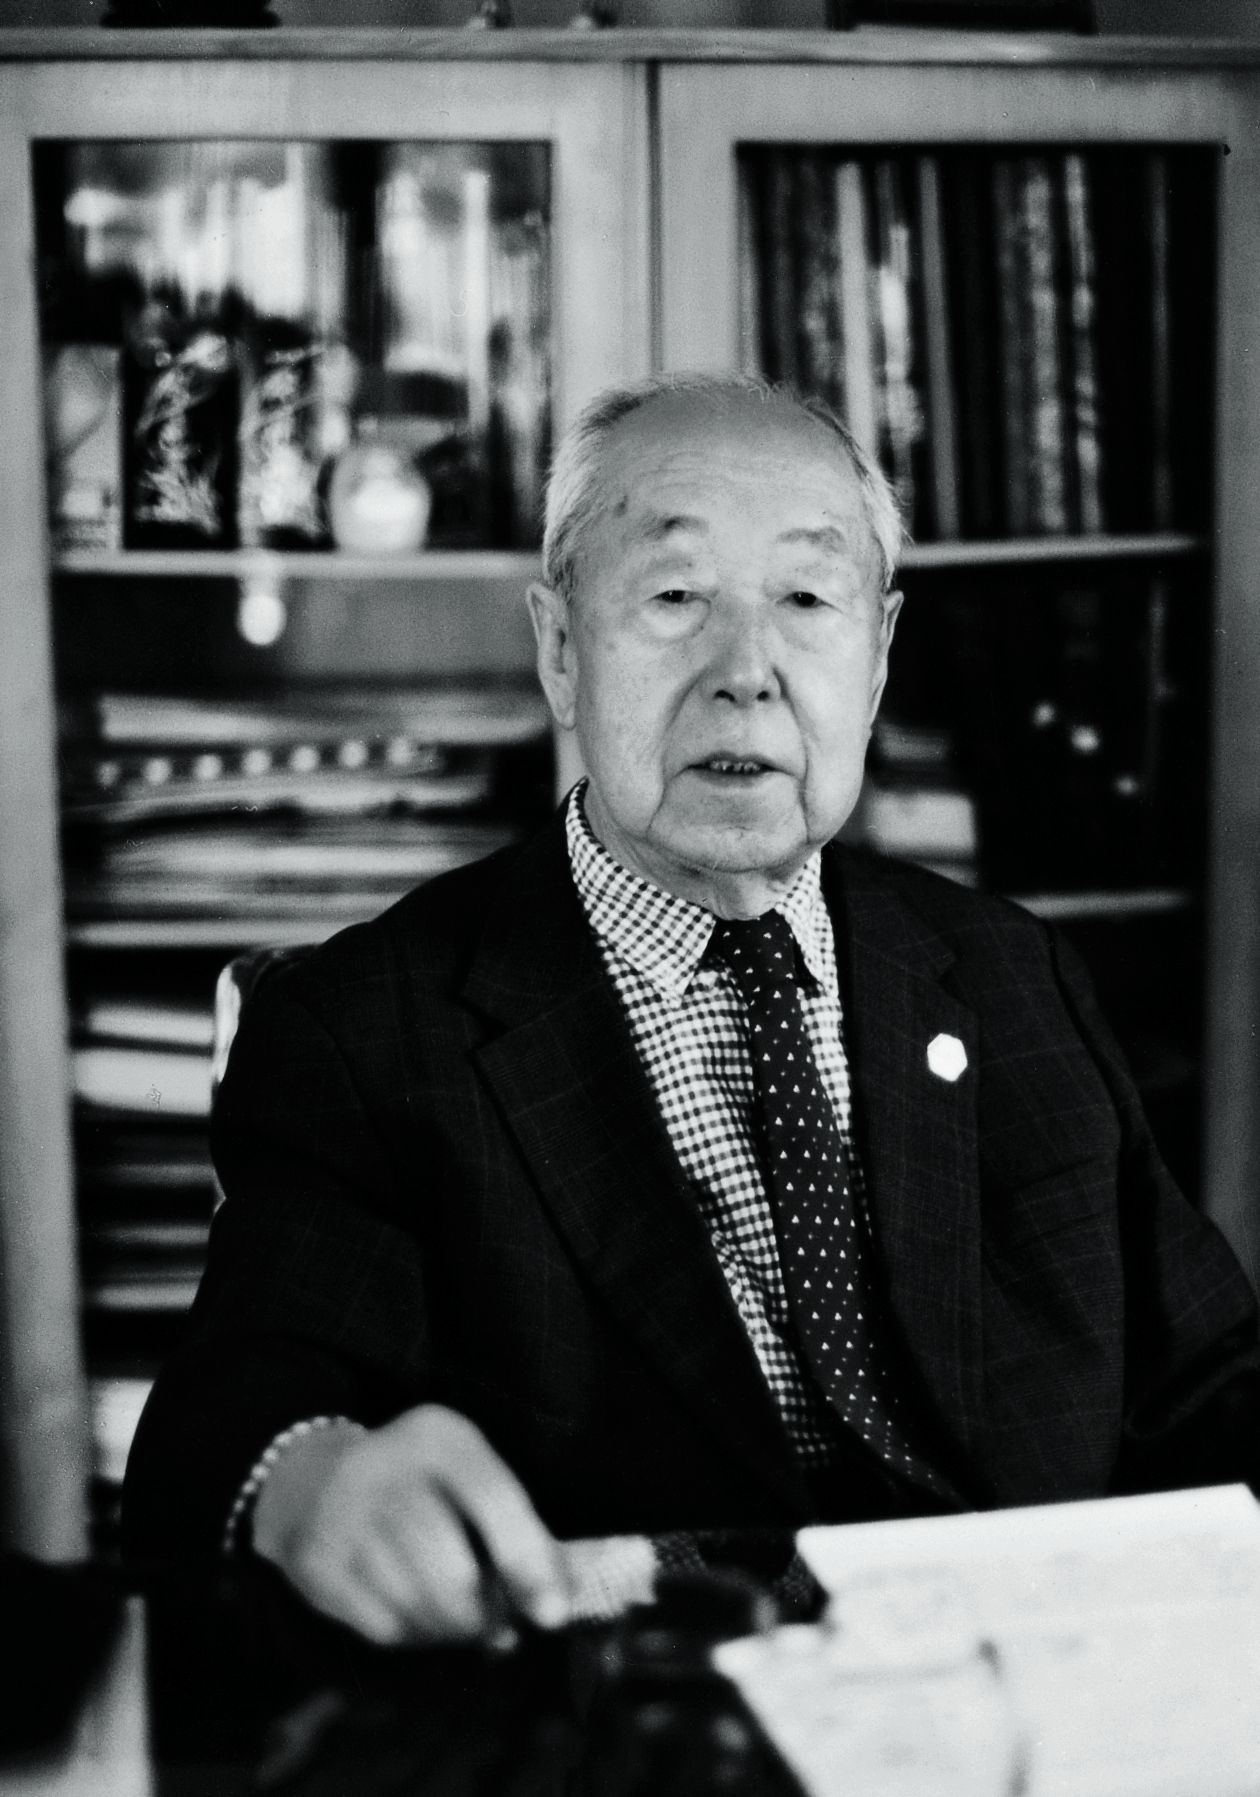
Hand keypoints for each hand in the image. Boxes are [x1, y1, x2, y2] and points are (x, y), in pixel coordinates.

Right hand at [250, 1404, 569, 1646]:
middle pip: (448, 1564)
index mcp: (437, 1436)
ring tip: (463, 1624)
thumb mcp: (471, 1477)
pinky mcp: (315, 1564)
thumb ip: (521, 1531)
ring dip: (450, 1629)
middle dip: (483, 1610)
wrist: (314, 1482)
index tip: (552, 1614)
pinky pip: (380, 1624)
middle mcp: (382, 1467)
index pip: (492, 1496)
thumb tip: (556, 1604)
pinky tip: (422, 1621)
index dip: (527, 1559)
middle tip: (500, 1627)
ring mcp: (341, 1517)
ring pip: (414, 1601)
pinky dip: (414, 1635)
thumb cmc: (419, 1485)